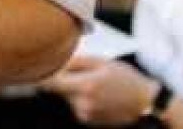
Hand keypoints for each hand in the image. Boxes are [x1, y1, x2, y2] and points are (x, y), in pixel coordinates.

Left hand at [41, 55, 158, 126]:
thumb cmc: (126, 78)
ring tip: (96, 84)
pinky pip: (78, 106)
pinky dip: (82, 99)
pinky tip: (99, 95)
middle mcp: (83, 103)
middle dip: (65, 80)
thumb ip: (76, 62)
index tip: (37, 69)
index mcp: (85, 86)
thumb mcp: (103, 62)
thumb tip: (56, 62)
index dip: (43, 76)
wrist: (145, 102)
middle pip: (60, 90)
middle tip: (83, 73)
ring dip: (75, 90)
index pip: (52, 83)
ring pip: (69, 98)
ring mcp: (86, 115)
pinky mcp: (89, 121)